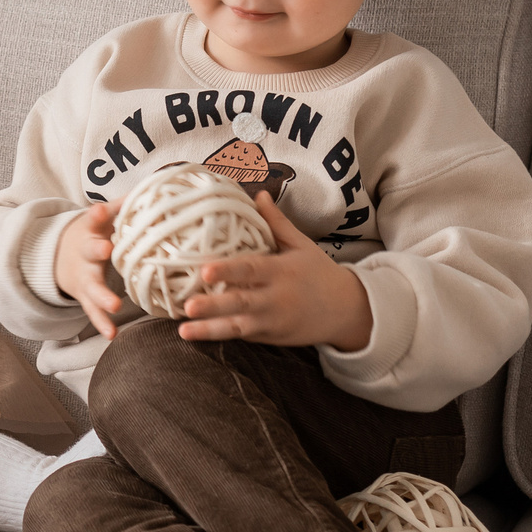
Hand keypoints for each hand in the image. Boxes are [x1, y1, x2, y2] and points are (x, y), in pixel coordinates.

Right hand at [53, 203, 125, 338]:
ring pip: (92, 287)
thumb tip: (150, 188)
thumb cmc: (91, 235)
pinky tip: (112, 334)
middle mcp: (85, 254)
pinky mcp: (85, 297)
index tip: (100, 210)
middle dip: (97, 250)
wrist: (59, 258)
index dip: (96, 215)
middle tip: (105, 250)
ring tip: (114, 306)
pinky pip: (93, 311)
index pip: (92, 219)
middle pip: (90, 251)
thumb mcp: (99, 218)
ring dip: (103, 296)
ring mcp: (84, 277)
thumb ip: (120, 207)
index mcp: (90, 231)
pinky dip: (101, 323)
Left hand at [178, 193, 374, 350]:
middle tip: (188, 305)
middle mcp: (277, 298)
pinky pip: (244, 337)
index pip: (252, 269)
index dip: (228, 271)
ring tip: (184, 331)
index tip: (205, 269)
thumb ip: (277, 223)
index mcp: (282, 271)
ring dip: (210, 329)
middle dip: (214, 305)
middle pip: (242, 302)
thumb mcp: (301, 245)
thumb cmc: (319, 272)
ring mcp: (273, 321)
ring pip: (239, 327)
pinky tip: (197, 334)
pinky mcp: (271, 338)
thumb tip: (258, 193)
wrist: (348, 310)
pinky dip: (222, 336)